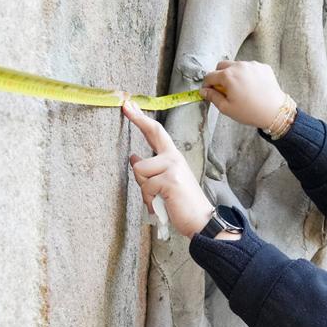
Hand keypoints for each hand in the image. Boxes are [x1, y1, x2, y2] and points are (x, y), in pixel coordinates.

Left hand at [121, 97, 215, 236]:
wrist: (201, 220)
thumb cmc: (181, 204)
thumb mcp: (165, 183)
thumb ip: (151, 169)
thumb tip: (133, 157)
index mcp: (173, 157)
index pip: (156, 132)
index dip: (142, 118)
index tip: (130, 106)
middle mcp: (174, 157)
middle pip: (152, 132)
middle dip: (137, 118)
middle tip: (125, 105)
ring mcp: (173, 167)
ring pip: (140, 170)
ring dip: (144, 189)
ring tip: (157, 199)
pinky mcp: (170, 180)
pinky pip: (145, 187)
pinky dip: (149, 200)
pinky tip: (161, 205)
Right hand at [200, 59, 289, 129]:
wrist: (275, 111)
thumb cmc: (250, 112)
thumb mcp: (226, 108)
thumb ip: (212, 97)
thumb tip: (204, 91)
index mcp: (228, 76)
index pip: (210, 76)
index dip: (207, 84)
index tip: (209, 91)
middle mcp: (239, 66)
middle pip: (222, 66)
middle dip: (219, 76)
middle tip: (223, 89)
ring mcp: (252, 65)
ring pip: (236, 65)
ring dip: (233, 74)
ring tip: (240, 89)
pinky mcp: (262, 67)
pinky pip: (249, 67)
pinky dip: (247, 74)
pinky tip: (251, 87)